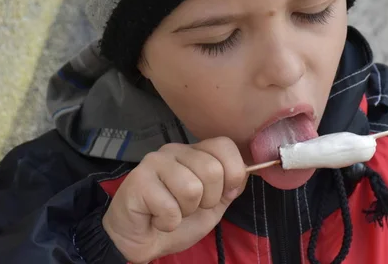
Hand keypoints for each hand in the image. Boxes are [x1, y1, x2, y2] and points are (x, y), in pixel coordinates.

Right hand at [102, 137, 247, 263]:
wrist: (142, 241)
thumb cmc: (178, 220)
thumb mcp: (215, 204)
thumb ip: (232, 186)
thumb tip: (249, 169)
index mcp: (196, 152)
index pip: (225, 145)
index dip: (233, 173)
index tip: (223, 194)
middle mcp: (175, 150)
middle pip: (212, 169)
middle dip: (208, 200)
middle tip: (191, 207)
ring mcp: (155, 162)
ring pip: (191, 188)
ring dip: (186, 211)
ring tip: (173, 211)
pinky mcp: (138, 181)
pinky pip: (169, 207)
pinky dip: (168, 222)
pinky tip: (157, 218)